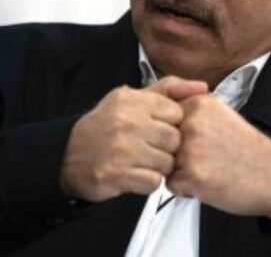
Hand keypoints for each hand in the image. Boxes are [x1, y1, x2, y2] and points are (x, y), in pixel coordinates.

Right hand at [59, 77, 207, 201]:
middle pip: (174, 140)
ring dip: (158, 167)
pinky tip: (135, 174)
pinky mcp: (116, 174)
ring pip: (167, 163)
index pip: (176, 113)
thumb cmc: (106, 126)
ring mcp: (120, 149)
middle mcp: (126, 121)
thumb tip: (203, 87)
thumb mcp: (132, 98)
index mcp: (131, 99)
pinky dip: (148, 182)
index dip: (171, 124)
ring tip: (142, 162)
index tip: (158, 129)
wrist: (67, 155)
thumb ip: (169, 90)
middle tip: (151, 149)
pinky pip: (154, 182)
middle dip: (167, 148)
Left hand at [167, 95, 270, 221]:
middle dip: (176, 153)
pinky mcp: (192, 174)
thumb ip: (191, 110)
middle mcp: (192, 122)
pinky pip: (171, 184)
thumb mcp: (219, 113)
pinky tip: (208, 182)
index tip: (200, 139)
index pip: (163, 118)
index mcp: (198, 103)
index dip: (177, 134)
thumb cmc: (246, 147)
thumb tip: (160, 113)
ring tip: (207, 169)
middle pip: (161, 141)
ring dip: (180, 170)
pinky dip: (185, 188)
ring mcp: (191, 148)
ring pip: (164, 162)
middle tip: (206, 157)